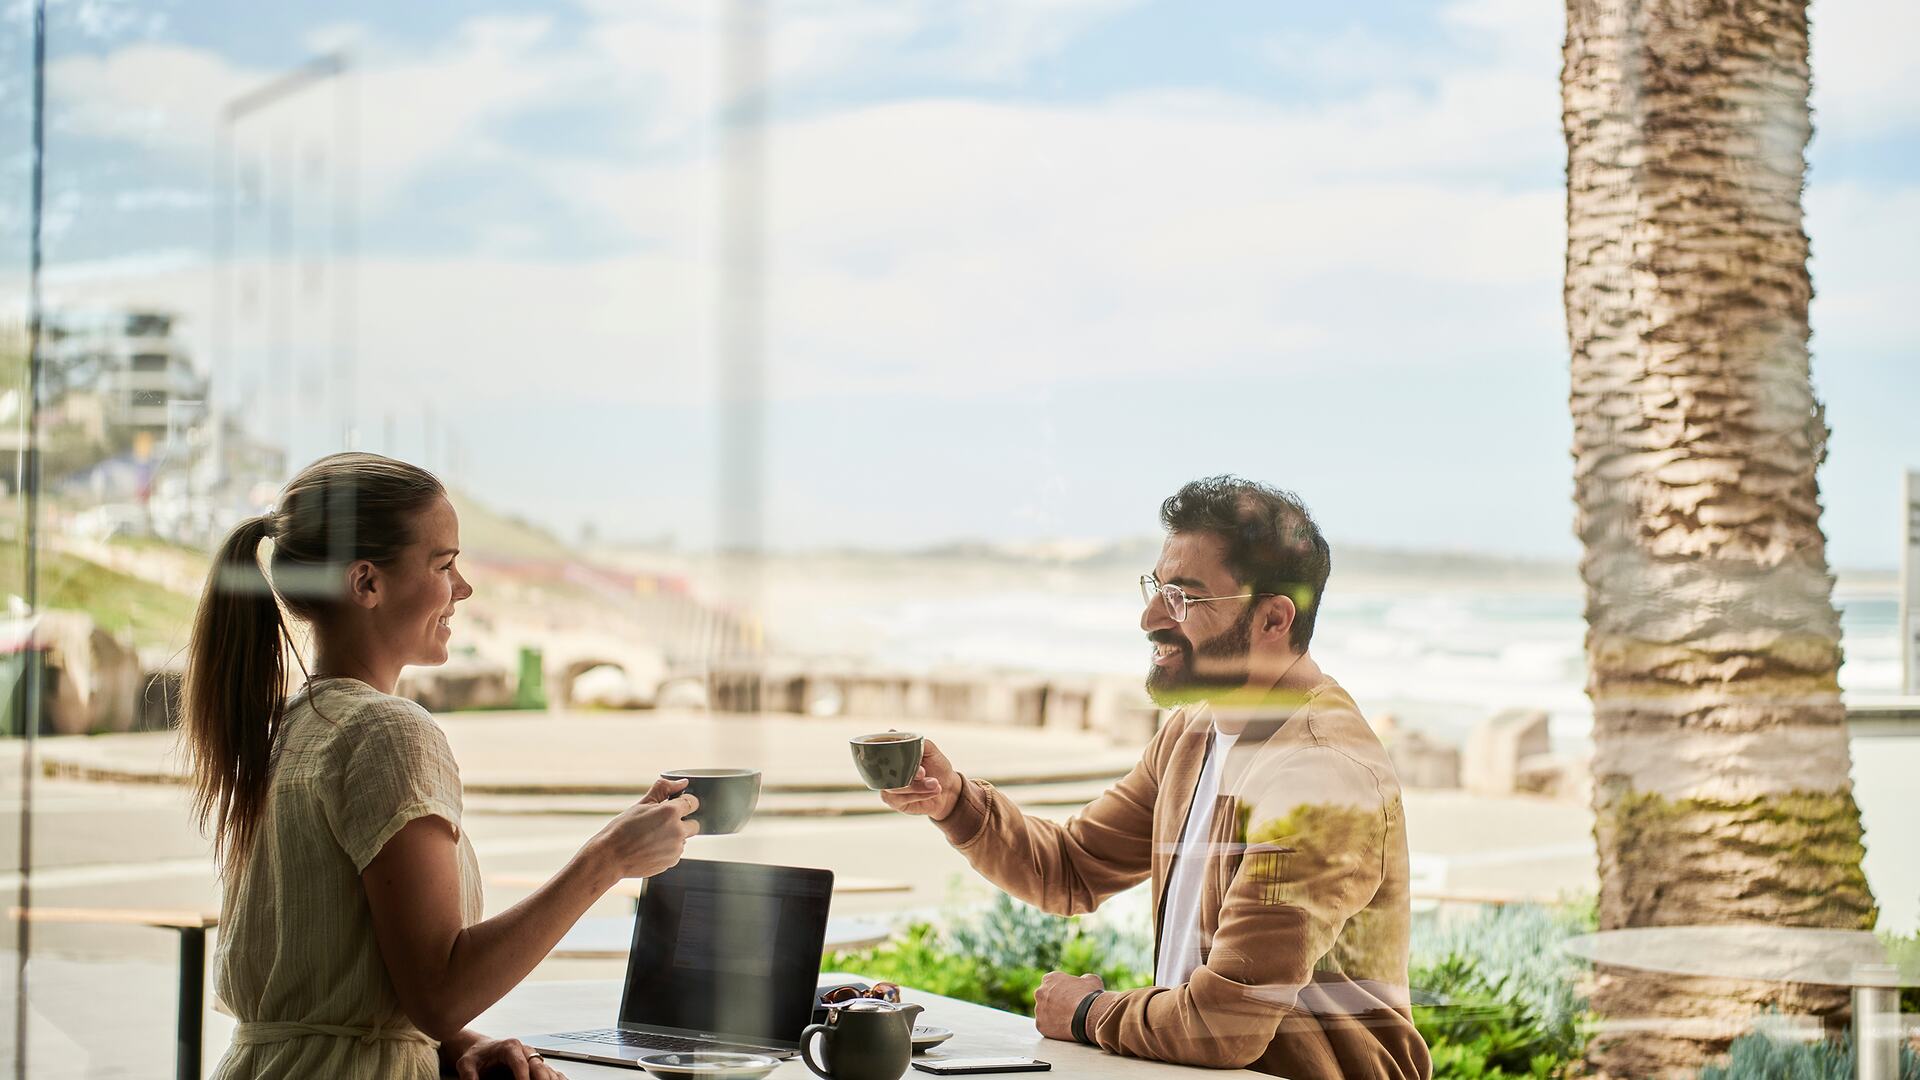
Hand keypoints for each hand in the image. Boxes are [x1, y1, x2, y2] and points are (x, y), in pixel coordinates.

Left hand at [451, 1035, 567, 1079]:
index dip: (523, 1076)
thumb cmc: (476, 1056)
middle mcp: (525, 1050)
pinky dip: (557, 1079)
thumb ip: (469, 1076)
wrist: (481, 1050)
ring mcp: (532, 1058)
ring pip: (547, 1069)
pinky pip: (552, 1073)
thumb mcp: (466, 1064)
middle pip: (538, 1065)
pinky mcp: (536, 1066)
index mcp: (509, 1046)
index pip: (520, 1062)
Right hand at [588, 778, 698, 879]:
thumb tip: (682, 783)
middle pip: (694, 824)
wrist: (610, 857)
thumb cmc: (622, 829)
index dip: (684, 803)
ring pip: (684, 839)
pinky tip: (651, 847)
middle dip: (683, 822)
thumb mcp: (642, 804)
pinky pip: (676, 851)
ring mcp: (676, 849)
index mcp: (670, 813)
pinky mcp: (672, 861)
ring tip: (651, 837)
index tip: (677, 806)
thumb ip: (664, 789)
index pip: (693, 802)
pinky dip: (667, 849)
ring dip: (674, 836)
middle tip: (662, 823)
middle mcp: (677, 831)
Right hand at [878, 736, 961, 820]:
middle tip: (923, 773)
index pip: (880, 750)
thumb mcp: (931, 751)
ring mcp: (887, 786)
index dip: (892, 753)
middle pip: (887, 770)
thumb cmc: (938, 768)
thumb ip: (915, 742)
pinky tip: (932, 791)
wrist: (948, 789)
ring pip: (895, 786)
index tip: (908, 757)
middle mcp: (886, 770)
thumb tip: (892, 731)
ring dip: (918, 786)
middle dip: (908, 772)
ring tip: (935, 783)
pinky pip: (901, 798)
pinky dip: (919, 795)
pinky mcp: (893, 802)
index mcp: (893, 755)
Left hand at [1033, 971, 1104, 1041]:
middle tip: (1068, 1009)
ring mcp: (1038, 1009)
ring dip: (1052, 1015)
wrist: (1087, 1015)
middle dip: (1054, 1002)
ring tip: (1068, 1019)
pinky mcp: (1040, 1025)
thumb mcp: (1091, 980)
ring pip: (1044, 1013)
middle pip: (1045, 997)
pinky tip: (1064, 1028)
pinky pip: (1045, 1026)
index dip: (1062, 990)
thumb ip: (1083, 979)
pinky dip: (1053, 1028)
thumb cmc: (1089, 996)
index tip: (1069, 995)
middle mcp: (1040, 992)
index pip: (1052, 983)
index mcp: (1050, 979)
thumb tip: (1084, 981)